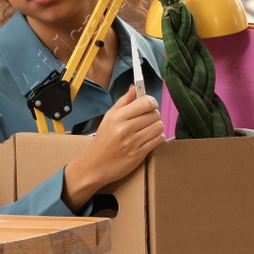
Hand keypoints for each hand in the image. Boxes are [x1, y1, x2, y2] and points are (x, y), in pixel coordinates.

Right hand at [63, 86, 163, 209]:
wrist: (95, 165)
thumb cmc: (102, 140)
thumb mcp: (108, 118)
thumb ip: (123, 102)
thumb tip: (134, 88)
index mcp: (118, 116)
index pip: (146, 102)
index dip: (152, 102)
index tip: (150, 105)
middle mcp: (125, 128)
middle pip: (155, 114)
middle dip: (154, 115)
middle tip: (147, 120)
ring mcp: (133, 142)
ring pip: (159, 127)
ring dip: (157, 127)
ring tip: (149, 130)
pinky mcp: (139, 154)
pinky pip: (158, 140)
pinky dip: (158, 138)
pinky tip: (150, 138)